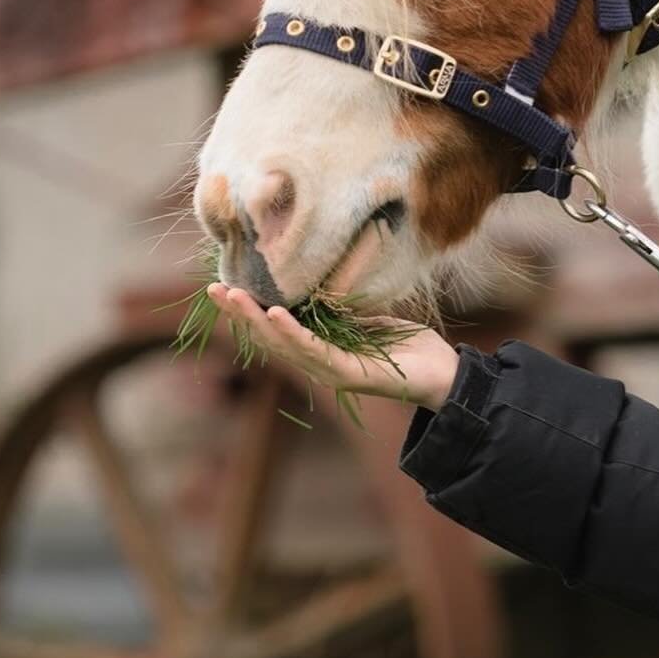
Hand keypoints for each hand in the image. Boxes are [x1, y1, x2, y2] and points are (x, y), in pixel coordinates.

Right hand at [207, 285, 460, 410]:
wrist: (443, 374)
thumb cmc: (408, 347)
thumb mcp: (370, 319)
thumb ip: (343, 309)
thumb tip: (322, 282)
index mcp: (322, 349)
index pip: (277, 329)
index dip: (250, 311)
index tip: (226, 286)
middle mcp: (320, 363)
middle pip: (270, 339)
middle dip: (241, 314)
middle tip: (214, 289)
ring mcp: (332, 371)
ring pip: (285, 345)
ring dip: (257, 320)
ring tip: (235, 297)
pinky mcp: (349, 375)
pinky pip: (315, 351)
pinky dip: (293, 332)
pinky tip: (275, 314)